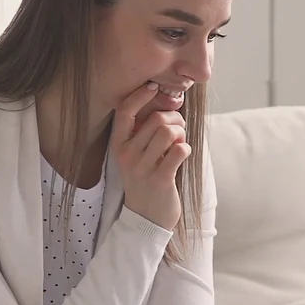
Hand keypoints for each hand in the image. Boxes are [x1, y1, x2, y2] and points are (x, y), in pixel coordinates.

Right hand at [113, 82, 189, 229]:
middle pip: (156, 119)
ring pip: (168, 132)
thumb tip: (166, 103)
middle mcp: (127, 155)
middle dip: (175, 119)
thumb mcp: (136, 155)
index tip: (154, 87)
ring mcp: (143, 168)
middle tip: (179, 129)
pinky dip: (186, 148)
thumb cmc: (146, 179)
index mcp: (119, 145)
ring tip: (180, 143)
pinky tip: (182, 155)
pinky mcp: (160, 179)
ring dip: (181, 133)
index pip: (124, 111)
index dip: (140, 95)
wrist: (147, 217)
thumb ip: (145, 132)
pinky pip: (179, 150)